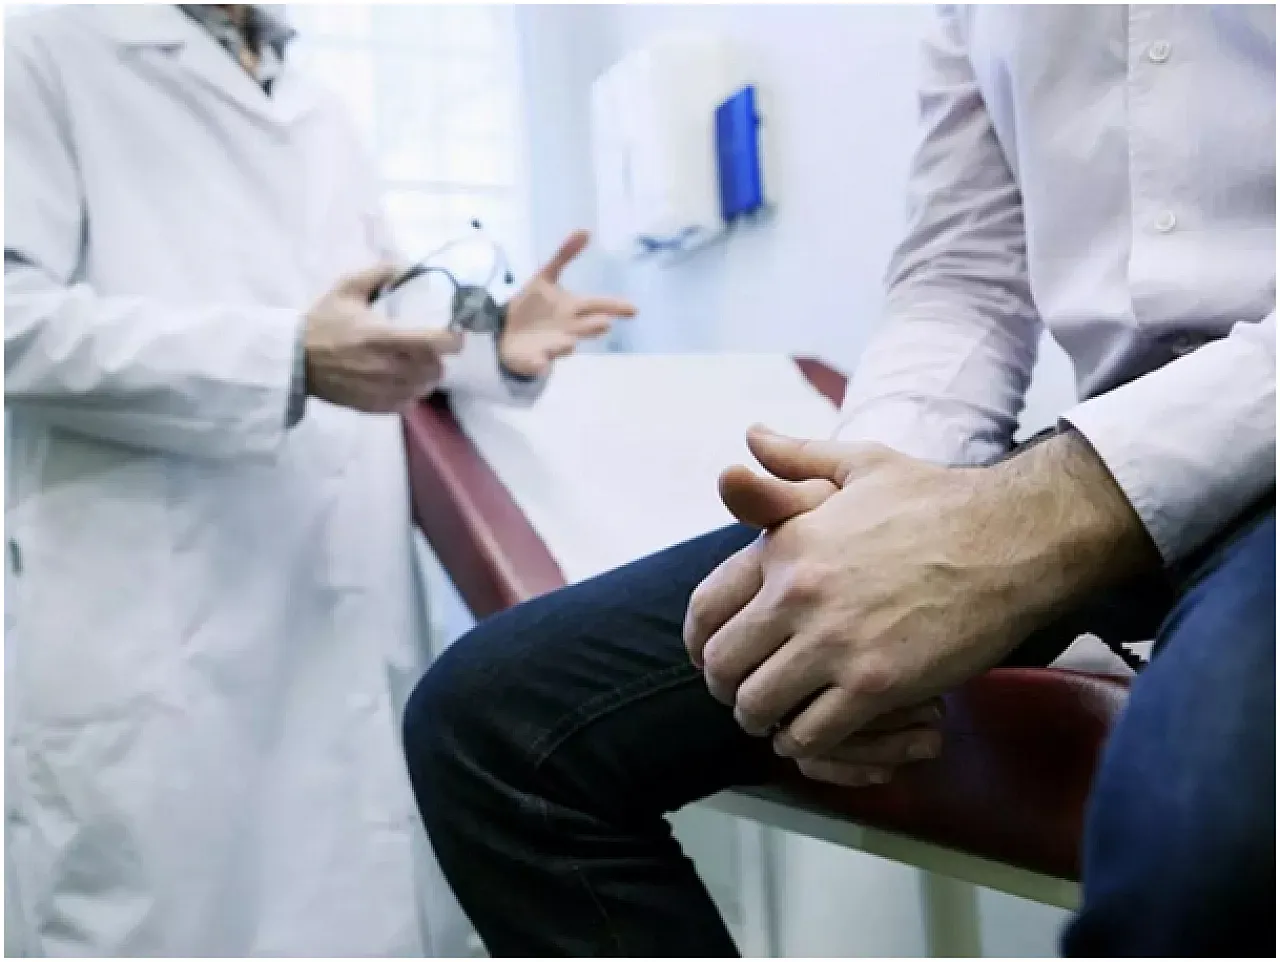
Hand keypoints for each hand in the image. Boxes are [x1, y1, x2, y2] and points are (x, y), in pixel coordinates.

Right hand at [305, 264, 463, 412]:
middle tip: (429, 349)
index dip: (453, 338)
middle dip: (438, 358)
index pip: (437, 343)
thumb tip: (405, 266)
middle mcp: (389, 367)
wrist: (296, 359)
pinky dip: (410, 393)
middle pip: (436, 369)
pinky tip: (400, 382)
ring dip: (425, 377)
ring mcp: (383, 390)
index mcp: (385, 337)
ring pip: (425, 388)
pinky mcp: (375, 406)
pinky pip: (408, 404)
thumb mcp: (347, 289)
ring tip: (416, 365)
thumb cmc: (323, 322)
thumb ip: (379, 274)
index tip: (452, 333)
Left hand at [499, 230, 635, 377]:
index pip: (598, 306)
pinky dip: (539, 363)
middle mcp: (568, 329)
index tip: (634, 310)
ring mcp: (552, 345)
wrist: (507, 332)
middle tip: (604, 323)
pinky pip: (538, 362)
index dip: (615, 307)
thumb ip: (565, 255)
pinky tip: (540, 363)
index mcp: (573, 309)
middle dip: (593, 326)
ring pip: (564, 346)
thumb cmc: (533, 306)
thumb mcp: (545, 277)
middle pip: (586, 327)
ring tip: (569, 342)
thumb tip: (585, 230)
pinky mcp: (534, 358)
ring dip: (567, 344)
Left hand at [686, 446, 944, 786]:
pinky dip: (809, 742)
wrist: (1013, 537)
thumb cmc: (937, 500)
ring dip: (765, 720)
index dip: (699, 643)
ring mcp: (834, 643)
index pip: (704, 609)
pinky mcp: (876, 685)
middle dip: (729, 689)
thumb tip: (751, 436)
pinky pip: (813, 734)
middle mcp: (797, 594)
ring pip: (758, 707)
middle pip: (723, 667)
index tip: (713, 657)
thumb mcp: (860, 465)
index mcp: (785, 546)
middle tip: (749, 696)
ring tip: (782, 719)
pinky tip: (821, 732)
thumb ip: (796, 459)